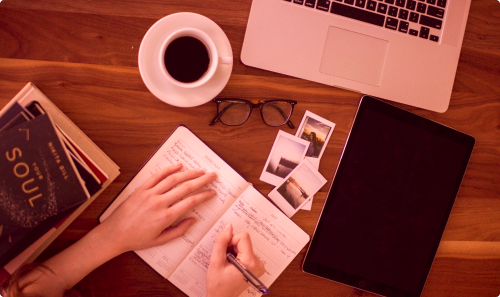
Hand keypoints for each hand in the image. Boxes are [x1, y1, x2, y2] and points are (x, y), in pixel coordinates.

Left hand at [99, 163, 216, 254]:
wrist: (114, 234)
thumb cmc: (137, 239)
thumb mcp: (160, 240)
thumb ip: (179, 230)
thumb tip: (193, 220)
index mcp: (166, 217)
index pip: (190, 202)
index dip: (204, 196)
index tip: (212, 192)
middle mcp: (159, 203)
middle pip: (185, 187)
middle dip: (202, 180)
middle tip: (212, 176)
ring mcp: (150, 194)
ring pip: (173, 179)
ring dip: (189, 173)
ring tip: (200, 170)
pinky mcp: (141, 189)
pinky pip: (157, 176)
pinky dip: (168, 169)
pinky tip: (178, 166)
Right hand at [207, 223, 265, 296]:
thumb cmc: (218, 284)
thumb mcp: (216, 262)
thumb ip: (221, 242)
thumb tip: (228, 226)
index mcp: (250, 262)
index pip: (243, 237)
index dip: (230, 241)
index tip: (225, 252)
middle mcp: (258, 263)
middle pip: (244, 240)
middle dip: (232, 247)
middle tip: (225, 260)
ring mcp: (258, 265)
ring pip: (244, 245)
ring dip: (234, 251)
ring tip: (228, 264)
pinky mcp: (256, 266)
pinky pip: (246, 251)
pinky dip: (237, 255)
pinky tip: (232, 265)